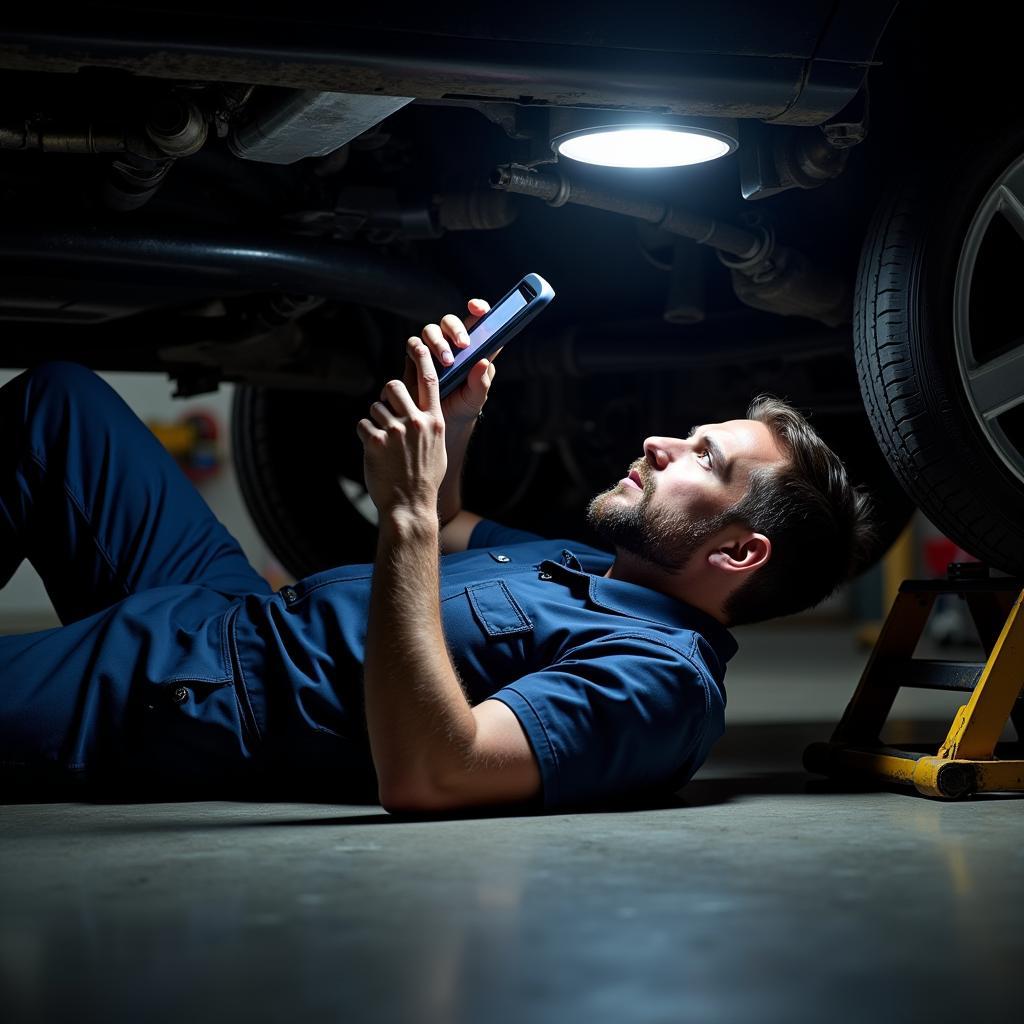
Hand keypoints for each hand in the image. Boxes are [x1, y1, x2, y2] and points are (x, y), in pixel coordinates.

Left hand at [356, 340, 446, 523]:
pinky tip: (374, 452)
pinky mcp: (375, 442)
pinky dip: (365, 436)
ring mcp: (395, 431)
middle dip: (387, 394)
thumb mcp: (437, 448)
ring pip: (376, 407)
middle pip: (394, 386)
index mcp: (433, 421)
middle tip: (386, 410)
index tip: (418, 342)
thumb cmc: (424, 478)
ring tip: (384, 444)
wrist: (410, 505)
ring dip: (375, 421)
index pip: (429, 380)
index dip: (423, 358)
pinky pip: (363, 425)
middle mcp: (416, 422)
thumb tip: (419, 409)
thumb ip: (429, 424)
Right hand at [406, 298, 497, 428]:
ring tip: (446, 362)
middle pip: (449, 322)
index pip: (477, 320)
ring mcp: (431, 349)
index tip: (479, 309)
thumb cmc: (464, 407)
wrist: (439, 423)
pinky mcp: (414, 358)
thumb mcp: (476, 398)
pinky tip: (424, 366)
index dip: (478, 308)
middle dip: (456, 329)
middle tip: (463, 345)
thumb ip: (481, 382)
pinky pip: (413, 345)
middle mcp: (451, 344)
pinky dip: (418, 352)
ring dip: (438, 342)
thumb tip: (483, 362)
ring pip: (430, 331)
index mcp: (473, 348)